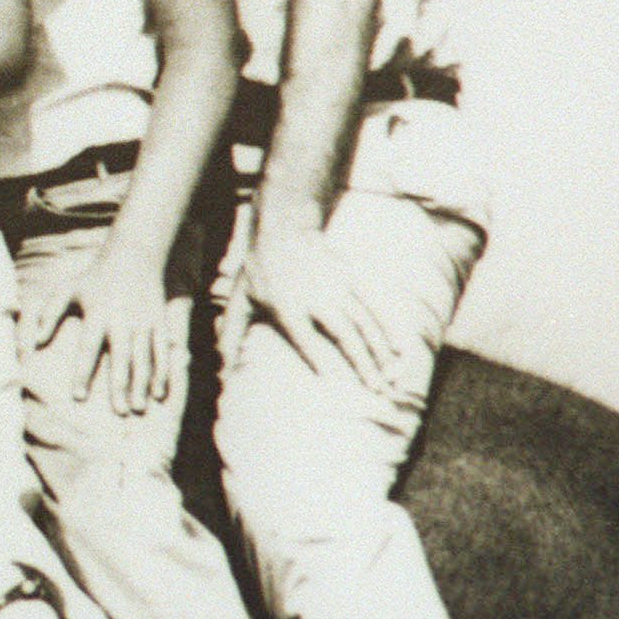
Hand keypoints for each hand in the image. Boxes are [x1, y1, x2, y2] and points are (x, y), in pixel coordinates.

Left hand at [43, 255, 179, 416]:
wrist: (133, 256)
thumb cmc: (94, 278)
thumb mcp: (67, 290)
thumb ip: (49, 315)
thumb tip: (34, 342)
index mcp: (97, 314)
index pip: (88, 348)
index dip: (82, 373)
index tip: (78, 397)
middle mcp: (121, 320)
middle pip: (121, 358)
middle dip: (120, 386)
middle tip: (119, 413)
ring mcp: (143, 322)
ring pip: (144, 359)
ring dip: (142, 384)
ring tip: (138, 408)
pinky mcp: (159, 322)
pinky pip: (162, 351)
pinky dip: (163, 372)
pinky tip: (158, 393)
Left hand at [219, 224, 400, 393]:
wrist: (285, 227)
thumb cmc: (259, 270)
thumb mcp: (239, 299)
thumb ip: (231, 333)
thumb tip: (218, 368)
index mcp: (286, 306)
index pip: (305, 338)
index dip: (318, 359)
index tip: (333, 382)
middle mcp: (315, 298)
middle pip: (344, 335)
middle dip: (363, 364)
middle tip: (378, 392)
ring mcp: (337, 287)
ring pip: (365, 323)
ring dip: (381, 352)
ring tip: (392, 378)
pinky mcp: (352, 278)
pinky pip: (375, 308)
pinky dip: (389, 329)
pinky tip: (400, 350)